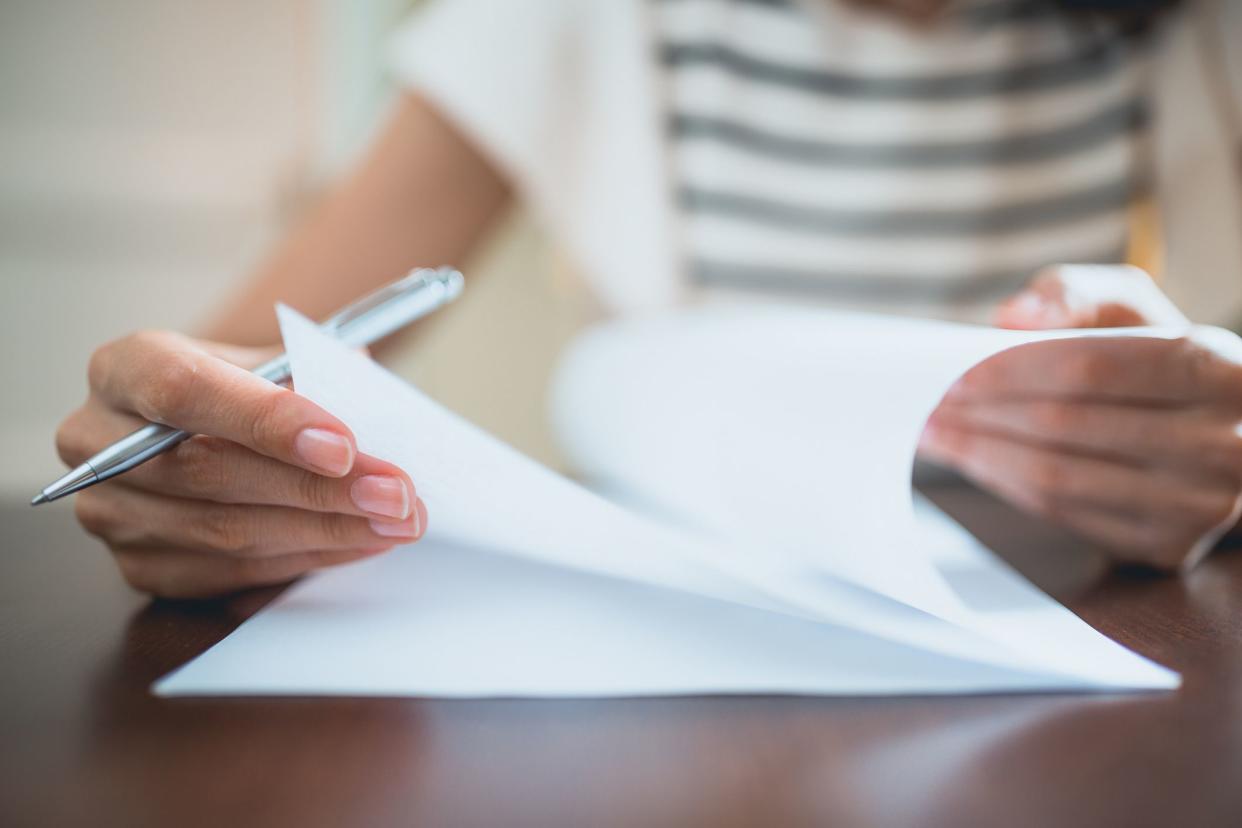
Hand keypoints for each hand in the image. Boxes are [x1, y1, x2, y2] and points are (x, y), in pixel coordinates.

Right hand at [55, 330, 426, 597]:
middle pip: (211, 473)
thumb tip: (367, 397)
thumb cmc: (249, 385)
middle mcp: (97, 441)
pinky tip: (361, 541)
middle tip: (396, 494)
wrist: (214, 422)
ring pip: (226, 532)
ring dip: (327, 530)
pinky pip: (233, 573)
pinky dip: (307, 557)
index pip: (184, 392)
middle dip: (319, 488)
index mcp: (125, 368)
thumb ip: (312, 371)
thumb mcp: (275, 358)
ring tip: (396, 521)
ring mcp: (113, 513)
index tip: (344, 446)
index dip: (266, 421)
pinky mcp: (140, 567)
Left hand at [920, 266, 1241, 569]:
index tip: (951, 373)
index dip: (1010, 370)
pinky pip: (1065, 515)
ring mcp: (1198, 503)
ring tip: (934, 434)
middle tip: (924, 405)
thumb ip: (1080, 295)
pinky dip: (1007, 487)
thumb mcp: (1140, 311)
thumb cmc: (1166, 368)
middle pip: (1064, 425)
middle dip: (980, 414)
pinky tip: (975, 464)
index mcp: (1217, 368)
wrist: (1230, 441)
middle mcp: (1219, 441)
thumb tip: (1014, 315)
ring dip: (979, 455)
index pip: (1091, 367)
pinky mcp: (1169, 546)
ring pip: (1057, 477)